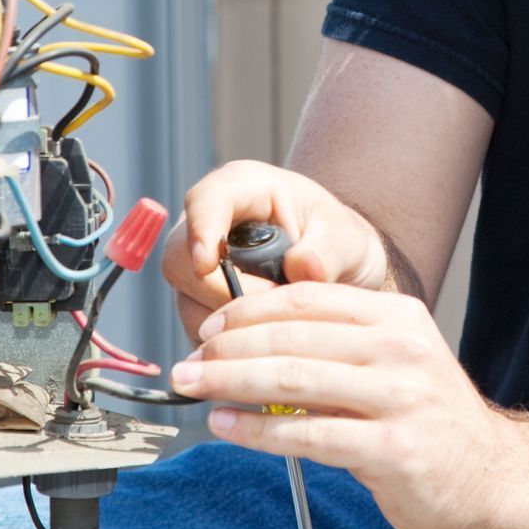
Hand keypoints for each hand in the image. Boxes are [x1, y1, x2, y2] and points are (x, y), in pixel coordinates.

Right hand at [159, 160, 391, 342]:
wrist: (340, 271)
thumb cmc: (339, 242)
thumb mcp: (347, 238)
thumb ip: (327, 251)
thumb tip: (302, 268)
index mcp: (243, 188)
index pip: (205, 201)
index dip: (201, 231)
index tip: (208, 264)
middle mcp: (209, 224)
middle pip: (180, 258)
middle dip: (220, 291)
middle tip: (272, 307)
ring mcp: (198, 265)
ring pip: (187, 300)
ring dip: (229, 321)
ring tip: (278, 321)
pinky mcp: (198, 302)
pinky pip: (198, 327)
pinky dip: (230, 340)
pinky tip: (264, 336)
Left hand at [168, 282, 519, 528]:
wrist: (495, 478)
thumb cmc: (432, 423)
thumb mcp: (395, 363)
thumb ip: (338, 347)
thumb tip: (252, 341)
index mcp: (396, 317)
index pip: (307, 299)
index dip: (248, 310)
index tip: (209, 326)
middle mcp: (400, 348)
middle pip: (291, 336)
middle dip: (227, 348)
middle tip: (188, 362)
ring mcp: (399, 397)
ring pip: (293, 379)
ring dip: (231, 383)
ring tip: (196, 389)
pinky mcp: (393, 448)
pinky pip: (308, 434)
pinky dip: (257, 431)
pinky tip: (227, 428)